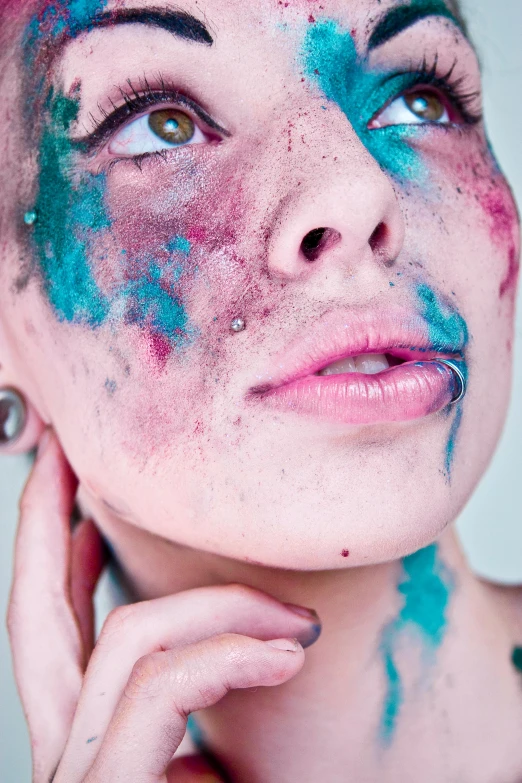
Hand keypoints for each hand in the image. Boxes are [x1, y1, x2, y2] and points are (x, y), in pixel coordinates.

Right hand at [7, 431, 320, 781]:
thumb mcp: (219, 754)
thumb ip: (199, 695)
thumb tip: (227, 641)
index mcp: (90, 735)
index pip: (55, 628)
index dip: (55, 551)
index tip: (83, 493)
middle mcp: (69, 748)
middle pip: (38, 615)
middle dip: (45, 520)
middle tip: (62, 448)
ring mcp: (79, 772)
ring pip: (128, 635)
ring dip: (223, 608)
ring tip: (298, 623)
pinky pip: (161, 684)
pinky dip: (229, 658)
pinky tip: (286, 659)